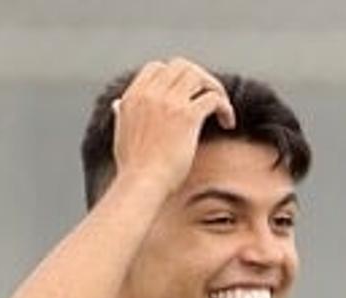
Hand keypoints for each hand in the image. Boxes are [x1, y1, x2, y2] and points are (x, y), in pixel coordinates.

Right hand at [110, 58, 235, 198]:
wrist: (141, 182)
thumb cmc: (134, 168)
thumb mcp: (121, 134)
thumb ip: (122, 115)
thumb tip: (117, 104)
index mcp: (133, 96)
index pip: (157, 68)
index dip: (176, 77)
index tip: (189, 95)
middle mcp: (150, 93)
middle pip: (181, 66)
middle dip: (200, 78)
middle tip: (210, 98)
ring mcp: (168, 102)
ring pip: (199, 76)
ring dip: (215, 89)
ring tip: (222, 110)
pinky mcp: (187, 116)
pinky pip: (213, 98)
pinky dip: (224, 107)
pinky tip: (228, 123)